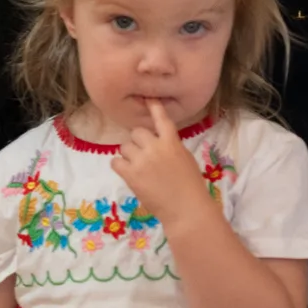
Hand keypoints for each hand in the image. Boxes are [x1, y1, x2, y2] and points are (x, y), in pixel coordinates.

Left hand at [117, 101, 207, 222]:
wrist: (186, 209)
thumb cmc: (190, 185)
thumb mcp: (185, 158)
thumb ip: (171, 146)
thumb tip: (158, 142)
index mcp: (172, 141)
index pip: (161, 118)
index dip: (153, 107)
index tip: (147, 98)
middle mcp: (155, 146)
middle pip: (136, 132)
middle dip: (138, 142)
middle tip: (143, 154)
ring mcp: (142, 160)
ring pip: (125, 146)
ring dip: (129, 154)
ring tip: (136, 166)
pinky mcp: (131, 175)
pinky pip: (116, 161)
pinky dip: (120, 165)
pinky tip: (128, 172)